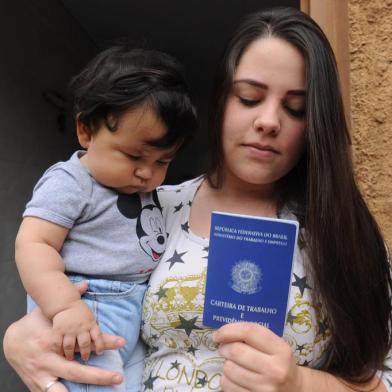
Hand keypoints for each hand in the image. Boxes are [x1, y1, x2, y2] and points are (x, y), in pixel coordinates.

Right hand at [3, 307, 125, 391]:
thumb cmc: (33, 325)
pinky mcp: (36, 384)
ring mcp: (41, 375)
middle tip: (118, 377)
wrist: (10, 341)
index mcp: (53, 340)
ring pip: (61, 391)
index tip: (122, 342)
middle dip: (99, 377)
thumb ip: (69, 299)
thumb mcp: (48, 311)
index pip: (84, 342)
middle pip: (77, 372)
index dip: (104, 342)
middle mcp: (48, 360)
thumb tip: (85, 284)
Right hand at [52, 299, 103, 360]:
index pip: (98, 336)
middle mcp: (81, 327)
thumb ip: (96, 328)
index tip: (100, 353)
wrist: (65, 303)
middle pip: (85, 344)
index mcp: (91, 323)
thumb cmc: (79, 311)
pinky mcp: (58, 330)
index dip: (100, 346)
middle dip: (85, 353)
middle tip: (85, 358)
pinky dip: (58, 351)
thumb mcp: (90, 316)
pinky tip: (59, 354)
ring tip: (71, 359)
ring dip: (71, 355)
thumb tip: (115, 332)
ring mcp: (69, 329)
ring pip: (70, 346)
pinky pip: (57, 344)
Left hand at [213, 322, 302, 391]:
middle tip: (224, 348)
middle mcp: (275, 370)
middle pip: (236, 351)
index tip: (218, 334)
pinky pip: (228, 386)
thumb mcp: (275, 346)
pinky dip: (226, 380)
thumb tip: (223, 333)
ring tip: (233, 364)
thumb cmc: (279, 362)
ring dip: (226, 364)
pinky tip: (235, 378)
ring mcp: (265, 389)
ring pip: (229, 369)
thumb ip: (254, 337)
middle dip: (224, 347)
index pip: (250, 332)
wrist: (294, 390)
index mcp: (281, 350)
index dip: (229, 330)